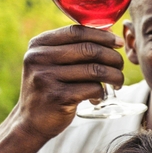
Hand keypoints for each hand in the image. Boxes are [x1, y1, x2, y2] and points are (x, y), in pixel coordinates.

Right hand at [15, 25, 125, 140]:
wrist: (31, 121)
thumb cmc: (51, 87)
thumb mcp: (51, 62)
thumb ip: (72, 48)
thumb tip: (108, 33)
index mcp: (38, 44)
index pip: (77, 31)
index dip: (102, 35)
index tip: (118, 42)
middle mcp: (39, 58)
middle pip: (89, 50)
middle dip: (113, 57)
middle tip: (120, 67)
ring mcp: (46, 77)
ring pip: (95, 70)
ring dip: (114, 76)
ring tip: (117, 83)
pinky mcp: (57, 97)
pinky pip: (93, 89)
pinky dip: (102, 93)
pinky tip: (99, 97)